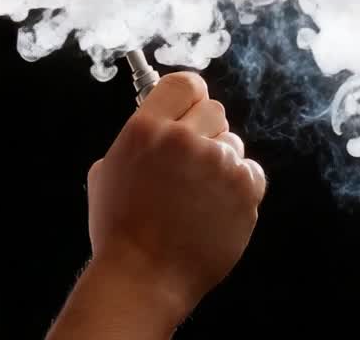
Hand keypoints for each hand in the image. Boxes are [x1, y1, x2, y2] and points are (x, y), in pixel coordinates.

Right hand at [85, 71, 266, 324]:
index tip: (190, 109)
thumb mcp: (108, 171)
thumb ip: (137, 141)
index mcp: (145, 129)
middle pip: (214, 110)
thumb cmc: (120, 230)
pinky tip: (215, 208)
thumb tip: (159, 126)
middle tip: (192, 164)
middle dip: (206, 132)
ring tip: (199, 197)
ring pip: (233, 144)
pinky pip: (251, 172)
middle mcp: (183, 139)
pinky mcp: (244, 190)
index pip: (185, 83)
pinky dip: (239, 187)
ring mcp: (217, 164)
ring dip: (221, 163)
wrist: (144, 277)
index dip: (190, 96)